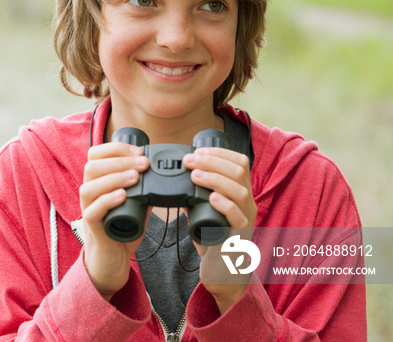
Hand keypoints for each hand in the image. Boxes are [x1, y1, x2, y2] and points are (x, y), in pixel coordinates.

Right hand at [79, 142, 149, 300]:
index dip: (116, 148)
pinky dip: (108, 200)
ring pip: (89, 186)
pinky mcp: (92, 227)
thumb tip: (162, 173)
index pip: (96, 154)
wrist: (112, 259)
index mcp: (97, 181)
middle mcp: (89, 192)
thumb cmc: (122, 228)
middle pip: (92, 166)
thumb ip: (144, 188)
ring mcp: (87, 209)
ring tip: (136, 178)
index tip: (139, 151)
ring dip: (114, 178)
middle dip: (119, 161)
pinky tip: (123, 195)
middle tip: (144, 163)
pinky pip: (93, 210)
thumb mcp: (136, 203)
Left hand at [182, 147, 255, 312]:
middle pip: (239, 172)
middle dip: (212, 161)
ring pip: (240, 191)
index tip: (197, 150)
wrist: (220, 271)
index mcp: (240, 192)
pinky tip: (210, 197)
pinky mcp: (238, 236)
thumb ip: (194, 192)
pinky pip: (237, 217)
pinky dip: (224, 204)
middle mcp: (247, 203)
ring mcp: (245, 219)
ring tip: (195, 175)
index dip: (219, 152)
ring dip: (215, 179)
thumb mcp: (202, 208)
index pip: (239, 162)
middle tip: (189, 160)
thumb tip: (175, 175)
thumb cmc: (211, 237)